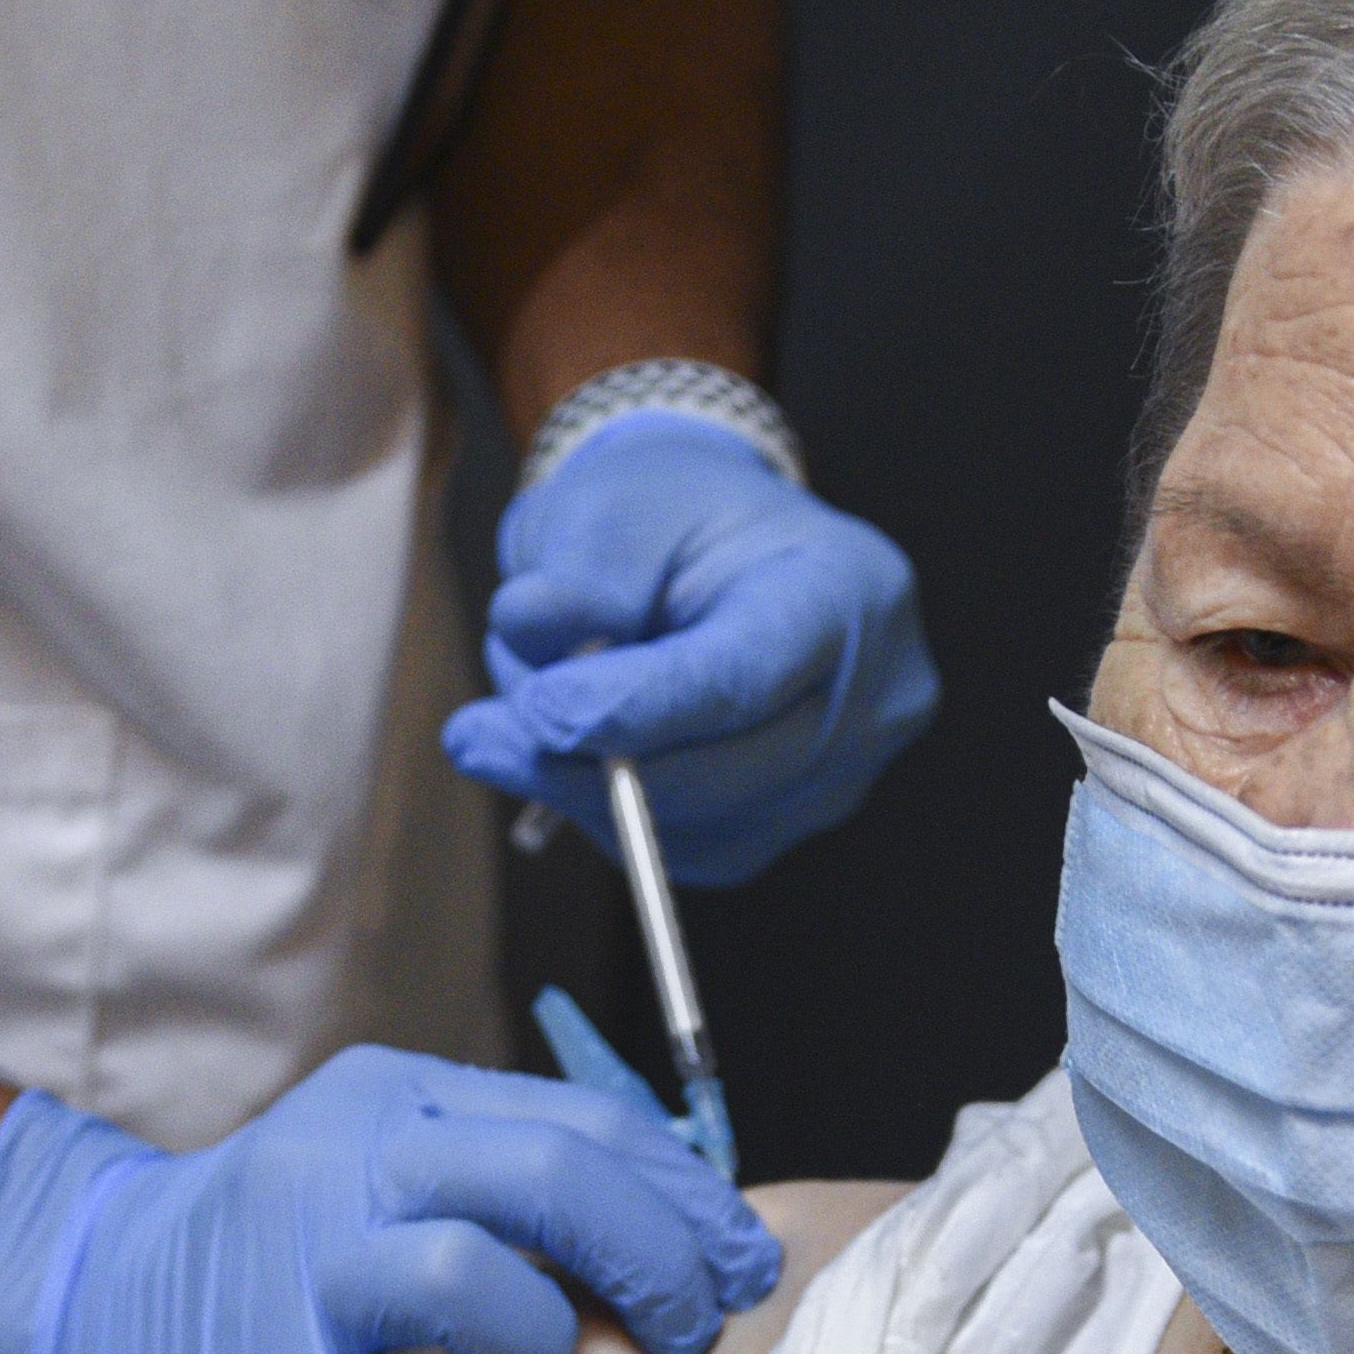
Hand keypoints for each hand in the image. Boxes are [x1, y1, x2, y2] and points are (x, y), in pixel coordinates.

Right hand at [0, 1047, 774, 1353]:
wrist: (89, 1307)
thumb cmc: (280, 1254)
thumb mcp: (383, 1167)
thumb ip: (511, 1179)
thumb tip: (687, 1226)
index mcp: (396, 1104)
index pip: (583, 1127)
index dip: (686, 1200)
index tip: (745, 1263)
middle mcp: (345, 1172)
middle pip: (549, 1182)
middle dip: (655, 1260)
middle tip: (693, 1326)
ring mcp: (298, 1283)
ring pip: (476, 1286)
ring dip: (538, 1345)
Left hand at [440, 408, 939, 883]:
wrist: (709, 549)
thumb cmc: (670, 516)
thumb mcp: (617, 504)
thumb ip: (579, 568)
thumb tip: (526, 626)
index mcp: (846, 591)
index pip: (746, 675)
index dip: (639, 707)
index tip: (540, 709)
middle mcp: (874, 696)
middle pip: (729, 770)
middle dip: (592, 764)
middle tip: (479, 737)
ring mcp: (843, 773)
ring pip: (701, 826)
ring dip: (586, 786)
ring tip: (521, 713)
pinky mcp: (790, 822)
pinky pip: (690, 849)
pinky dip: (612, 813)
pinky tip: (570, 755)